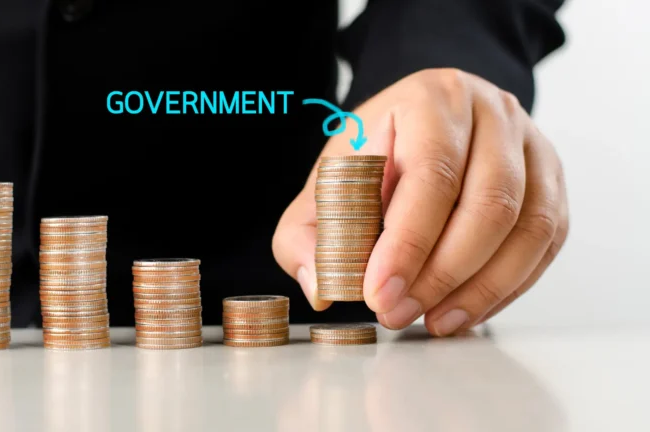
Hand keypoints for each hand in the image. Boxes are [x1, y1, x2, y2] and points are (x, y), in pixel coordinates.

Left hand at [273, 68, 568, 335]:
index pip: (432, 174)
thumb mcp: (331, 176)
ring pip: (529, 227)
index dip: (408, 242)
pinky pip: (545, 242)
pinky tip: (466, 307)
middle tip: (398, 312)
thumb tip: (320, 284)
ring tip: (433, 320)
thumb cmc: (378, 149)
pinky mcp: (552, 181)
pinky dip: (508, 286)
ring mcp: (532, 145)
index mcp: (432, 99)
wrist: (426, 119)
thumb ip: (307, 228)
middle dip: (441, 274)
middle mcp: (492, 113)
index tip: (379, 291)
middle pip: (488, 203)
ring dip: (480, 288)